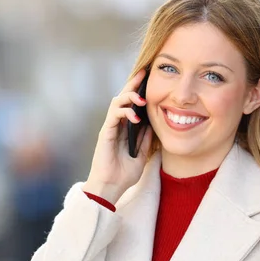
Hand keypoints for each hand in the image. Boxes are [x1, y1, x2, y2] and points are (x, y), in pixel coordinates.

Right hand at [83, 69, 152, 203]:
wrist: (111, 187)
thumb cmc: (124, 174)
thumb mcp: (142, 154)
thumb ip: (146, 138)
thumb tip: (154, 122)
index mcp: (125, 128)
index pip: (132, 104)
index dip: (140, 91)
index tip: (151, 79)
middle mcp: (116, 125)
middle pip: (123, 97)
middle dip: (133, 83)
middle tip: (144, 72)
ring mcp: (110, 127)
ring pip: (117, 102)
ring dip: (129, 96)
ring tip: (142, 98)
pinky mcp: (105, 132)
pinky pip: (113, 115)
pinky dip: (124, 112)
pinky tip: (135, 116)